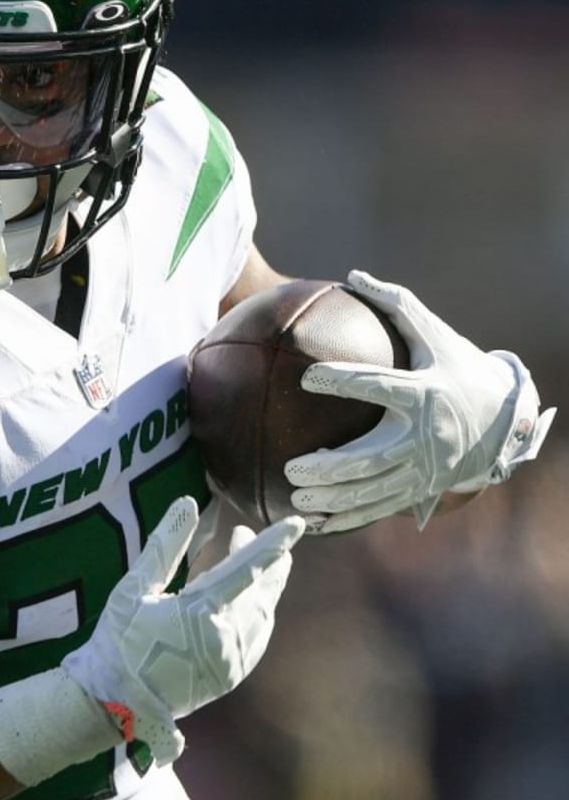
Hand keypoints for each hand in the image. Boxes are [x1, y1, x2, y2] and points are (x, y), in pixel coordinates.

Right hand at [61, 496, 303, 761]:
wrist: (117, 702)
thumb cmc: (119, 640)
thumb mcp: (133, 588)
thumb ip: (165, 545)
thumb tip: (187, 503)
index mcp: (200, 613)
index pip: (246, 569)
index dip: (272, 544)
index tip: (296, 524)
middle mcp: (226, 638)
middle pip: (262, 590)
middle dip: (265, 559)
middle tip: (247, 533)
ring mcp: (233, 661)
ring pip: (263, 613)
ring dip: (262, 584)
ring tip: (248, 561)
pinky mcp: (232, 676)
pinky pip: (257, 636)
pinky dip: (257, 610)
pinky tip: (247, 599)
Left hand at [286, 270, 555, 534]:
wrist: (506, 420)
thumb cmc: (459, 369)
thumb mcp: (436, 335)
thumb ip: (396, 304)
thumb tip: (355, 274)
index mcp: (423, 394)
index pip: (379, 386)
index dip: (345, 381)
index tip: (308, 376)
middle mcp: (424, 436)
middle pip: (374, 458)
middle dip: (333, 468)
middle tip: (293, 468)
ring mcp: (424, 469)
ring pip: (375, 492)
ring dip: (334, 501)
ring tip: (295, 500)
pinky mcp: (421, 490)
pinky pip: (380, 509)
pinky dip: (348, 519)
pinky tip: (313, 525)